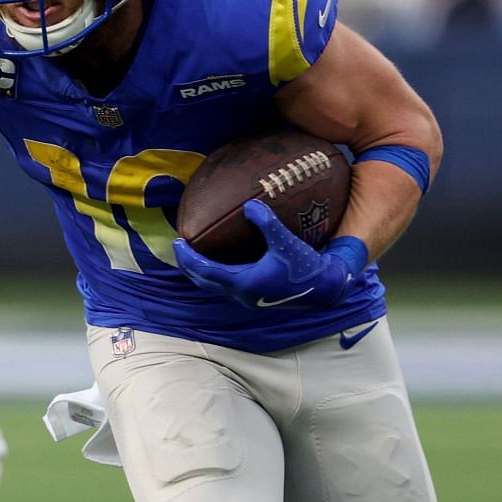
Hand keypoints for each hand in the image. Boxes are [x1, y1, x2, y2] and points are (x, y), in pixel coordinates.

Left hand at [174, 201, 367, 310]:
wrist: (323, 289)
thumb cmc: (305, 266)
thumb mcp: (286, 242)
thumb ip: (267, 222)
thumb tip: (250, 203)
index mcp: (243, 282)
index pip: (204, 270)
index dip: (188, 256)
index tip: (178, 241)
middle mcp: (240, 294)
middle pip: (202, 280)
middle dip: (188, 264)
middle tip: (179, 245)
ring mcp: (246, 298)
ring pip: (213, 286)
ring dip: (200, 271)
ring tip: (193, 254)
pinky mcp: (254, 298)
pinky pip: (225, 286)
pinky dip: (214, 275)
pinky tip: (219, 262)